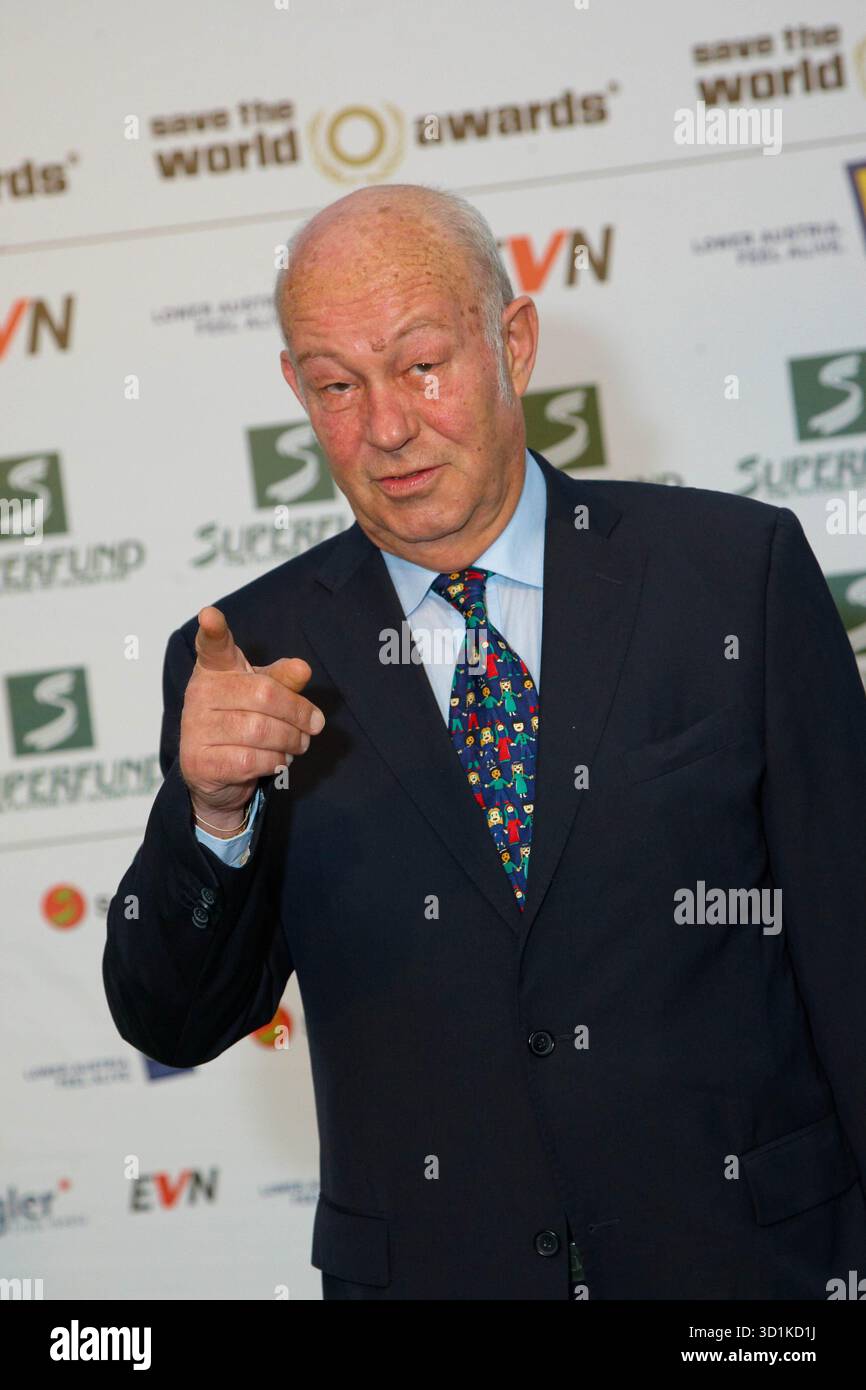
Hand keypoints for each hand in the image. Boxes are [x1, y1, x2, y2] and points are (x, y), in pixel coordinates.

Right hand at [179, 605, 323, 830]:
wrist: (216, 773)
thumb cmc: (243, 720)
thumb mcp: (264, 694)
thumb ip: (283, 680)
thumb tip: (303, 669)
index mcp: (215, 669)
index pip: (213, 646)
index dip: (213, 630)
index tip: (210, 615)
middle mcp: (200, 694)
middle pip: (264, 694)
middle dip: (298, 713)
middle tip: (314, 725)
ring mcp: (195, 728)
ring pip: (260, 730)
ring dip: (291, 741)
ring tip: (298, 744)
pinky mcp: (199, 762)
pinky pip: (252, 759)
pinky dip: (275, 761)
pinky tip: (277, 759)